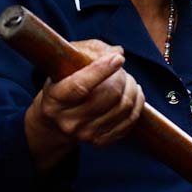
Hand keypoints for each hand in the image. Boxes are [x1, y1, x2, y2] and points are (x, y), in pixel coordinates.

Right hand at [30, 40, 144, 146]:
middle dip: (121, 77)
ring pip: (123, 107)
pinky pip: (130, 121)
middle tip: (120, 69)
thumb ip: (91, 50)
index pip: (81, 86)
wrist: (54, 120)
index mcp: (55, 99)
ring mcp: (85, 134)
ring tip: (127, 79)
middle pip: (109, 95)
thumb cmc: (63, 83)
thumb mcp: (66, 63)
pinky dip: (137, 104)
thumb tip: (118, 52)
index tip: (118, 59)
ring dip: (132, 88)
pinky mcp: (100, 142)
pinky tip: (133, 93)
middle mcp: (68, 121)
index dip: (102, 70)